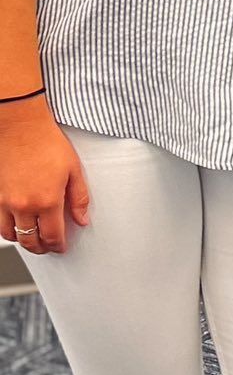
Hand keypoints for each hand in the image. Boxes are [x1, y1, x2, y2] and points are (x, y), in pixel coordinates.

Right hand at [0, 97, 90, 256]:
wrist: (20, 126)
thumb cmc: (46, 142)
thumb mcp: (74, 169)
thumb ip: (80, 198)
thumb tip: (82, 219)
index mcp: (47, 201)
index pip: (52, 236)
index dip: (58, 246)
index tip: (61, 247)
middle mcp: (24, 205)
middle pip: (30, 240)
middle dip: (41, 248)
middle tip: (48, 247)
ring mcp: (5, 201)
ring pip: (10, 234)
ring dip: (22, 240)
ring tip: (32, 238)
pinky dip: (7, 228)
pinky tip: (16, 224)